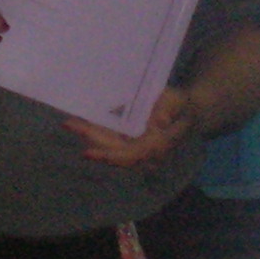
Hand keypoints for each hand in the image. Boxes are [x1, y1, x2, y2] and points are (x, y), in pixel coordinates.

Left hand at [66, 88, 201, 167]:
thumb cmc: (182, 104)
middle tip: (70, 125)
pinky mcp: (131, 138)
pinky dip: (97, 130)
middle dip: (91, 139)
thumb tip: (157, 120)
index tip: (87, 152)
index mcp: (156, 145)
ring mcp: (137, 145)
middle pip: (113, 150)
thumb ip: (168, 109)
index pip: (128, 156)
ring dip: (90, 134)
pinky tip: (83, 120)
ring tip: (71, 123)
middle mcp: (144, 151)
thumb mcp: (178, 102)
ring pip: (109, 144)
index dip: (108, 156)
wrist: (189, 110)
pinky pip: (112, 137)